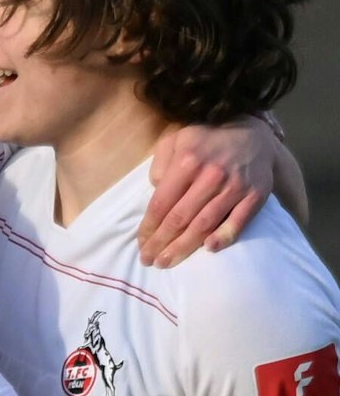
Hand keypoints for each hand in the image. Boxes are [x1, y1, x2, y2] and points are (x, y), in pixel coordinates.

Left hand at [138, 117, 272, 265]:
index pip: (162, 203)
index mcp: (187, 162)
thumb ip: (160, 163)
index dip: (150, 227)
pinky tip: (209, 249)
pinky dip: (224, 236)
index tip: (141, 243)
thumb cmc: (206, 139)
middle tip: (150, 261)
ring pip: (205, 223)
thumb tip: (156, 190)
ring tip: (168, 262)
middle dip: (162, 242)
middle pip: (181, 218)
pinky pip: (239, 221)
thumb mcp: (175, 139)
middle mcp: (210, 176)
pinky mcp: (256, 195)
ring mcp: (235, 187)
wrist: (253, 133)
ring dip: (184, 246)